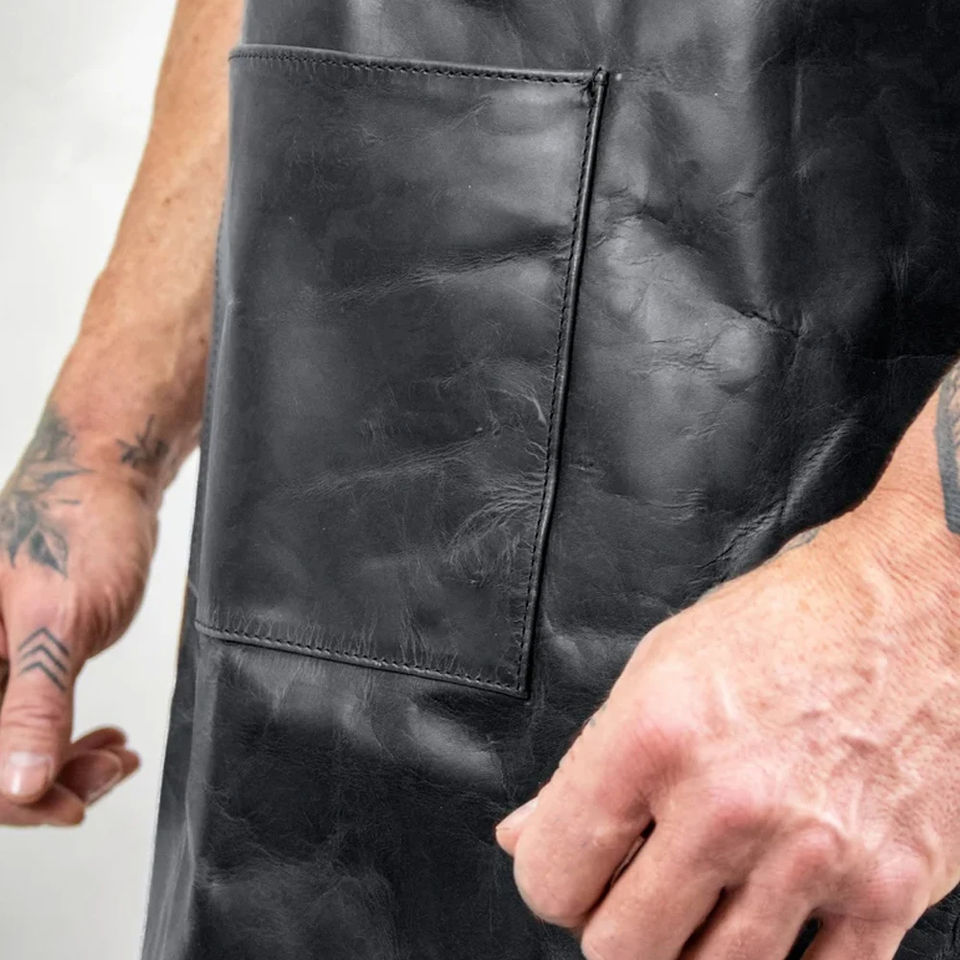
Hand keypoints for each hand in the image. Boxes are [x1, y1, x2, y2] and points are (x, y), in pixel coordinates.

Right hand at [0, 403, 158, 822]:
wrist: (105, 476)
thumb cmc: (77, 527)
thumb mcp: (58, 622)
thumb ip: (33, 704)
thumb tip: (14, 786)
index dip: (10, 798)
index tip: (68, 805)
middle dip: (43, 781)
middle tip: (106, 776)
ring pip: (7, 742)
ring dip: (60, 762)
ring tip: (115, 760)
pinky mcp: (14, 653)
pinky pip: (26, 714)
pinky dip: (65, 736)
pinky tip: (104, 741)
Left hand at [494, 504, 959, 958]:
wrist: (912, 609)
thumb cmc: (780, 626)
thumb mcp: (657, 670)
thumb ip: (586, 766)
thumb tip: (523, 836)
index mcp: (652, 738)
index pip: (553, 877)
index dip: (554, 879)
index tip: (576, 867)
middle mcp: (726, 803)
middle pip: (621, 949)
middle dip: (617, 922)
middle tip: (637, 886)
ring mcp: (810, 855)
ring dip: (692, 949)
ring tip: (703, 897)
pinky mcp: (888, 888)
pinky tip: (771, 914)